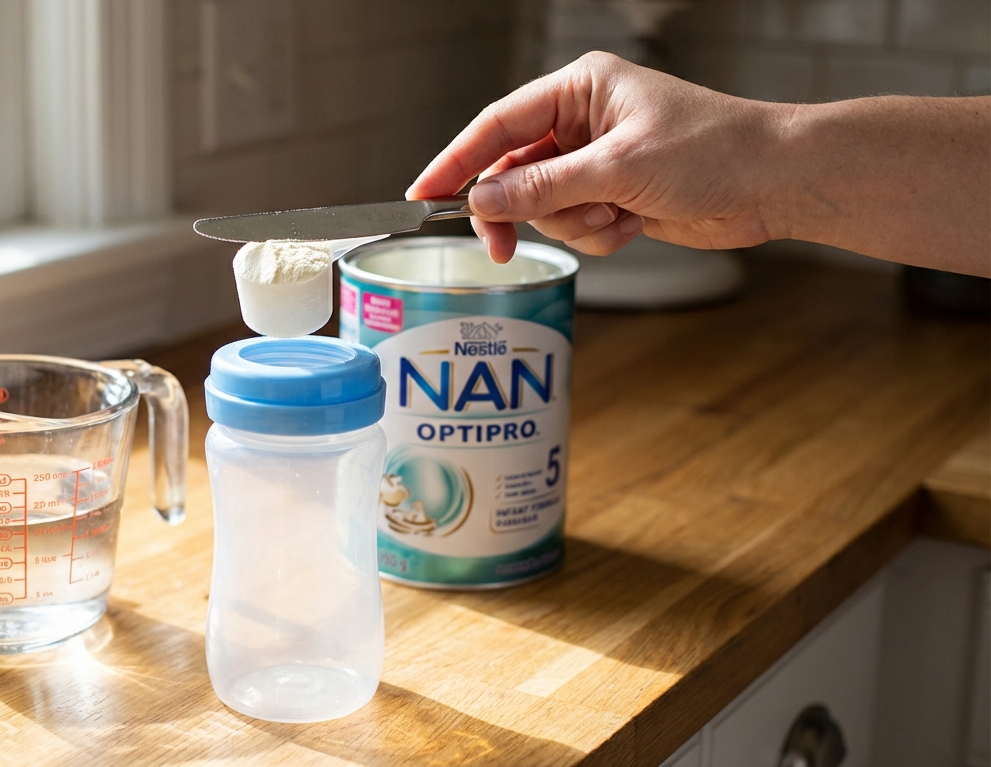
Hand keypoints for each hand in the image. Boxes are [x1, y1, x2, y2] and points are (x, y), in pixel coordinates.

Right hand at [407, 52, 791, 262]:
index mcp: (580, 89)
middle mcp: (582, 121)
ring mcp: (596, 160)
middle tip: (502, 246)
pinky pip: (573, 226)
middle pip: (511, 173)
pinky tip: (634, 224)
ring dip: (572, 224)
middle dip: (518, 209)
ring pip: (541, 207)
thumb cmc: (713, 151)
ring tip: (616, 216)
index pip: (498, 125)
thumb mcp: (619, 167)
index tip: (422, 193)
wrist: (776, 183)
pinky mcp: (612, 195)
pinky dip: (597, 235)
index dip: (456, 160)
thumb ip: (543, 186)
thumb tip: (483, 199)